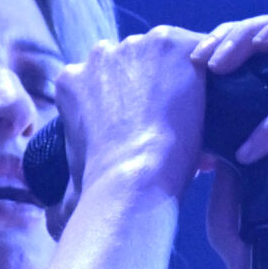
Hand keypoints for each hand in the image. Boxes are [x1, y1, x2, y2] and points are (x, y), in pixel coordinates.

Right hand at [52, 25, 211, 203]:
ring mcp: (136, 46)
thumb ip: (66, 186)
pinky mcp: (172, 44)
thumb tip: (51, 223)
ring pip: (165, 55)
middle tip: (170, 122)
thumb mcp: (72, 182)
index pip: (103, 80)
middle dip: (150, 86)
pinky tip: (216, 98)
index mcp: (69, 81)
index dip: (126, 102)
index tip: (142, 125)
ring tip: (196, 113)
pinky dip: (209, 71)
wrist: (136, 176)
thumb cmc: (102, 187)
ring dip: (178, 77)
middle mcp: (99, 54)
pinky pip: (199, 49)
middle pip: (134, 63)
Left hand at [191, 2, 267, 268]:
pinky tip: (248, 150)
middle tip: (215, 54)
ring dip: (266, 51)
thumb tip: (205, 70)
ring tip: (225, 68)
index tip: (205, 52)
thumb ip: (229, 114)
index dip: (250, 32)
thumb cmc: (246, 223)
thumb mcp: (228, 154)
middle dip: (254, 31)